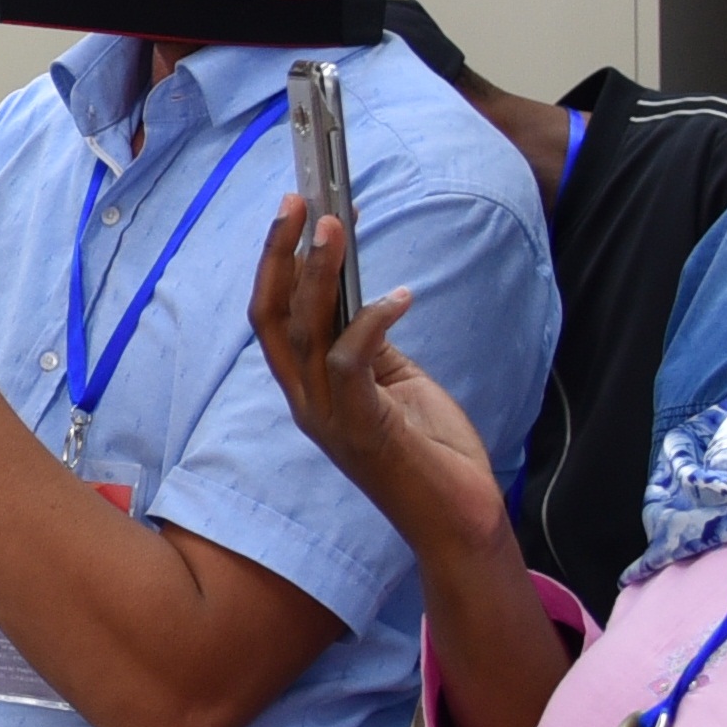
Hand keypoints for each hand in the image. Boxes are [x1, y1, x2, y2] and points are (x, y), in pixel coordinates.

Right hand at [249, 199, 506, 556]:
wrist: (456, 524)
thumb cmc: (431, 456)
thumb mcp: (396, 387)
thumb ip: (370, 348)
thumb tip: (362, 301)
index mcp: (307, 390)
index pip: (272, 317)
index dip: (276, 263)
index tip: (295, 212)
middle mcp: (306, 401)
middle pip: (270, 317)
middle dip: (279, 255)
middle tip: (299, 202)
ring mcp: (329, 417)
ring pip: (304, 333)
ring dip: (317, 275)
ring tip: (336, 227)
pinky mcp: (363, 427)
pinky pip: (352, 362)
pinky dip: (373, 322)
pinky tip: (401, 295)